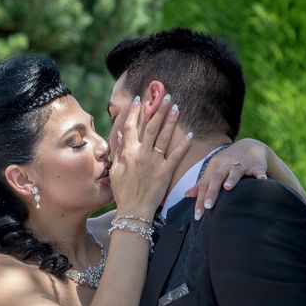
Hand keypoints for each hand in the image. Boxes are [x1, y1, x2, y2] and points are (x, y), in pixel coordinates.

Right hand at [110, 95, 191, 219]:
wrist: (133, 210)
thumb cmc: (123, 191)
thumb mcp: (115, 170)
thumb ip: (118, 151)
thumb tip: (119, 134)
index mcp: (127, 152)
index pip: (131, 126)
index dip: (136, 111)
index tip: (140, 99)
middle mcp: (141, 154)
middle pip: (150, 126)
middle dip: (158, 109)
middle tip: (165, 95)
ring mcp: (154, 162)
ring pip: (163, 136)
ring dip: (170, 120)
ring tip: (176, 106)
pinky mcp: (165, 171)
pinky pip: (176, 155)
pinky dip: (183, 145)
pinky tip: (190, 134)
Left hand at [186, 138, 268, 218]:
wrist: (250, 146)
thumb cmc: (227, 163)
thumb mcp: (214, 170)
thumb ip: (202, 183)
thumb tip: (186, 195)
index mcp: (214, 167)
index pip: (205, 185)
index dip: (200, 200)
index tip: (197, 216)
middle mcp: (226, 164)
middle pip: (217, 177)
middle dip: (212, 191)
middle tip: (208, 206)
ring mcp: (241, 163)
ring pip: (235, 171)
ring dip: (232, 178)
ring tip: (228, 188)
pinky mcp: (256, 164)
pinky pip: (258, 169)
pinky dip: (260, 174)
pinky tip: (261, 180)